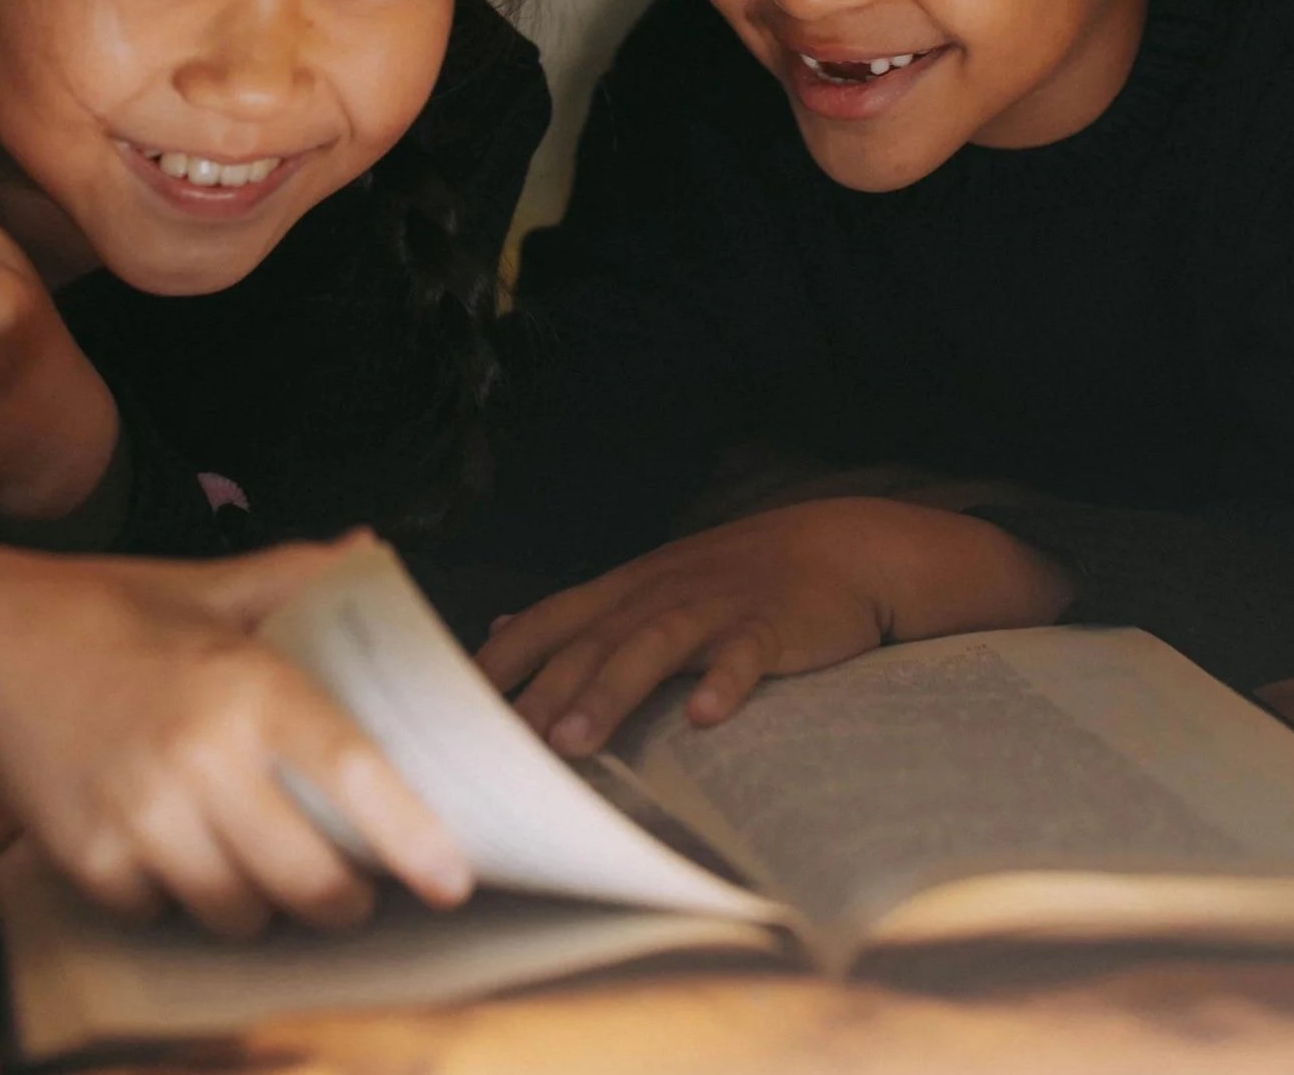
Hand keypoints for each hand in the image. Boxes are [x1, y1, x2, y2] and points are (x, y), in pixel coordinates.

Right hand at [0, 537, 472, 935]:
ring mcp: (141, 817)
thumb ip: (295, 575)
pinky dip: (180, 899)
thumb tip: (371, 548)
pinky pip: (165, 914)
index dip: (410, 834)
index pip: (352, 773)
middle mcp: (201, 756)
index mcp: (245, 682)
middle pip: (309, 877)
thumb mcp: (204, 584)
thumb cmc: (105, 610)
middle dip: (344, 898)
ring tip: (265, 870)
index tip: (453, 877)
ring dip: (263, 905)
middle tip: (356, 889)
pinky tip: (178, 854)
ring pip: (240, 912)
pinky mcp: (90, 862)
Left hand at [476, 500, 1070, 757]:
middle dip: (543, 691)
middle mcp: (662, 593)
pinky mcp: (774, 625)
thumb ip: (578, 614)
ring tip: (574, 742)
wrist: (842, 547)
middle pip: (591, 641)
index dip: (502, 660)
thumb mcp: (652, 585)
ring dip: (611, 692)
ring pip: (654, 646)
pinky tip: (706, 718)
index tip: (451, 705)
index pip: (549, 620)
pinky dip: (725, 683)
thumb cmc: (738, 578)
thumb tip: (500, 627)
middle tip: (500, 746)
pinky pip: (746, 655)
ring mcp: (718, 607)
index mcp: (629, 589)